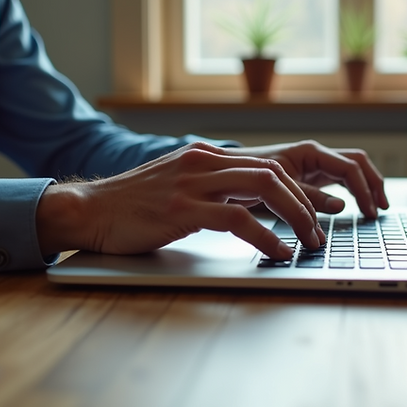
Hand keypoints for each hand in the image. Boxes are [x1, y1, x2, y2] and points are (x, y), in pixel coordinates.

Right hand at [36, 142, 326, 258]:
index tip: (312, 216)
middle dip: (305, 203)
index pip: (266, 165)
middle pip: (274, 172)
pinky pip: (238, 217)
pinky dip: (265, 236)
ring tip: (308, 241)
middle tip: (318, 231)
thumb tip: (245, 206)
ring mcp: (193, 183)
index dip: (297, 191)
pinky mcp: (182, 208)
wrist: (88, 210)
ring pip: (264, 187)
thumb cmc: (131, 206)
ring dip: (296, 216)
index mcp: (205, 156)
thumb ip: (209, 188)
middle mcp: (203, 162)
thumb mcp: (177, 186)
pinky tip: (277, 251)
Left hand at [228, 140, 388, 217]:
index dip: (363, 190)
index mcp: (309, 152)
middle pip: (357, 163)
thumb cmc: (246, 174)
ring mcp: (314, 164)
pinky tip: (357, 207)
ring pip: (351, 170)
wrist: (225, 172)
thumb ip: (308, 196)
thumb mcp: (277, 188)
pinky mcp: (310, 175)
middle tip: (381, 208)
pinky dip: (352, 191)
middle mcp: (315, 155)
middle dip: (373, 184)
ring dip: (366, 187)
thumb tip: (340, 206)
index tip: (369, 212)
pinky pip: (339, 179)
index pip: (349, 167)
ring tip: (375, 209)